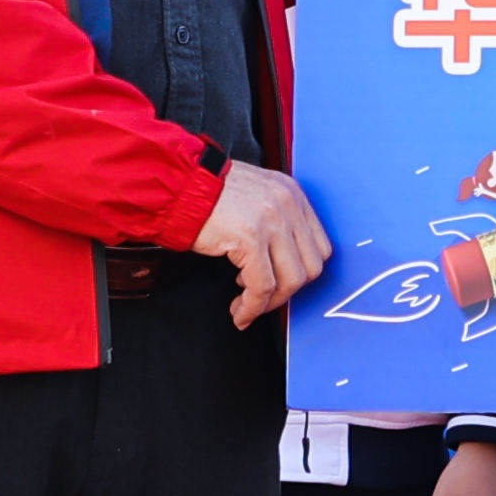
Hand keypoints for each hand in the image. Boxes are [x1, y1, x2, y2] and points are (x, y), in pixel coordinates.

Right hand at [196, 162, 333, 326]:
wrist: (176, 184)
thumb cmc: (206, 191)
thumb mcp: (253, 195)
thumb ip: (273, 219)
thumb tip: (280, 260)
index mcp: (292, 194)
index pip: (319, 247)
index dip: (301, 273)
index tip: (282, 285)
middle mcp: (287, 205)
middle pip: (311, 266)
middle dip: (287, 292)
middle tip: (263, 299)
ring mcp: (271, 221)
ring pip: (291, 281)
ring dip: (269, 303)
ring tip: (247, 305)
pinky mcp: (250, 238)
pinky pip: (262, 286)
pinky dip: (251, 307)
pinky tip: (239, 310)